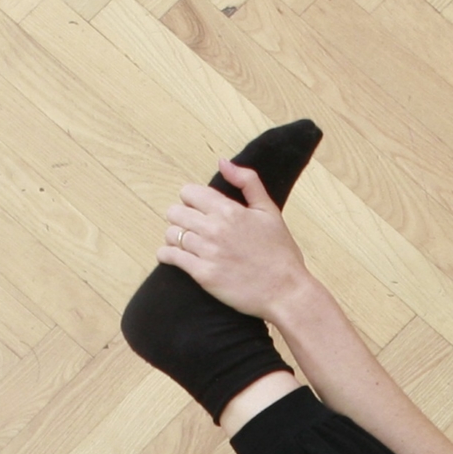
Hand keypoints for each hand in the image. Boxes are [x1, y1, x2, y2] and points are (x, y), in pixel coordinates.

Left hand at [157, 160, 309, 319]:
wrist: (285, 290)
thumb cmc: (279, 252)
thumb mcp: (269, 210)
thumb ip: (247, 181)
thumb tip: (222, 162)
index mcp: (229, 210)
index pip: (189, 192)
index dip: (191, 199)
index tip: (197, 208)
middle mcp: (215, 228)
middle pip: (175, 212)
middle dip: (181, 217)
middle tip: (191, 227)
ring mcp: (207, 252)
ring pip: (171, 234)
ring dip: (174, 237)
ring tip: (185, 243)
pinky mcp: (202, 274)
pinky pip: (170, 257)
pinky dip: (167, 254)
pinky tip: (173, 256)